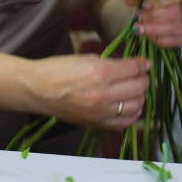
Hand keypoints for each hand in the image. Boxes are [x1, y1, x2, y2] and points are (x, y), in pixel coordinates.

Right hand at [29, 54, 149, 128]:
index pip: (134, 68)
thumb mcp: (86, 58)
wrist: (37, 89)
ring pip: (137, 105)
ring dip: (140, 96)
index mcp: (101, 73)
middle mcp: (104, 94)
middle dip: (143, 78)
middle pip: (139, 87)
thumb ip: (111, 62)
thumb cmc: (58, 69)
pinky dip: (133, 114)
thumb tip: (130, 65)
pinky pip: (125, 122)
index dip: (143, 63)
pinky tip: (130, 105)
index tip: (144, 62)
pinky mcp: (96, 123)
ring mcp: (101, 111)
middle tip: (140, 74)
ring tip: (134, 90)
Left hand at [122, 0, 181, 47]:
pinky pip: (179, 41)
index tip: (144, 5)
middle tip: (139, 20)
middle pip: (176, 13)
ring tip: (142, 30)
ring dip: (156, 31)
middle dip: (154, 18)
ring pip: (178, 28)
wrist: (175, 5)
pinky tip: (152, 38)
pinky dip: (164, 41)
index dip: (158, 0)